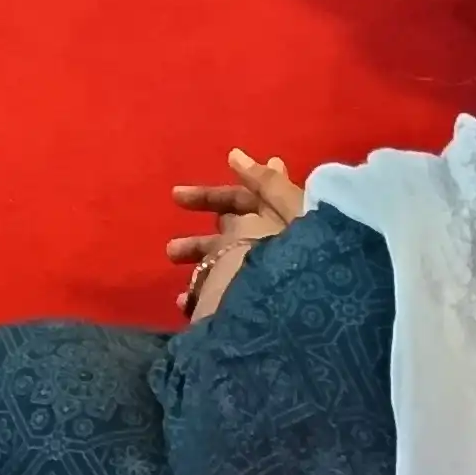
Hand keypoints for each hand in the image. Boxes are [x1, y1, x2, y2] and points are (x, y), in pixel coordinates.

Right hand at [168, 150, 304, 319]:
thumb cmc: (298, 257)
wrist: (304, 319)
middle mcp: (271, 248)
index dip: (217, 194)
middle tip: (171, 222)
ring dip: (195, 253)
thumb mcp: (290, 212)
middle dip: (201, 224)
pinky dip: (200, 294)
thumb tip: (236, 155)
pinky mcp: (247, 309)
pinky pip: (218, 297)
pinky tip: (185, 299)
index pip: (247, 201)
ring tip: (171, 256)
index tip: (178, 195)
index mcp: (284, 224)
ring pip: (220, 261)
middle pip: (231, 229)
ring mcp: (257, 279)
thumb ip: (267, 184)